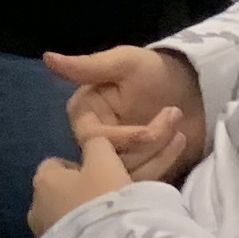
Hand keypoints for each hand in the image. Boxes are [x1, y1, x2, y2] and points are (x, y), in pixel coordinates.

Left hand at [28, 128, 137, 234]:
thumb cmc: (102, 201)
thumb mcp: (105, 163)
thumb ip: (96, 146)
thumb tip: (92, 141)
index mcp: (43, 179)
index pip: (54, 165)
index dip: (77, 167)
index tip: (99, 177)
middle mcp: (34, 207)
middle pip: (55, 193)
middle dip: (75, 195)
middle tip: (104, 202)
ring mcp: (40, 236)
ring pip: (59, 219)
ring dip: (77, 220)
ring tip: (104, 226)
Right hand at [42, 43, 205, 186]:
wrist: (191, 87)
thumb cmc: (153, 71)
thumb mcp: (123, 63)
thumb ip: (87, 66)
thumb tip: (47, 57)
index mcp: (84, 114)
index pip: (93, 138)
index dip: (123, 138)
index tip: (149, 131)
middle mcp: (93, 139)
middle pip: (110, 160)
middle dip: (145, 147)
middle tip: (174, 121)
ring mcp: (116, 157)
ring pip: (127, 173)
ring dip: (158, 154)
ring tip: (179, 130)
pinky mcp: (136, 169)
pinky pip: (141, 180)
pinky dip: (163, 165)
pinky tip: (180, 142)